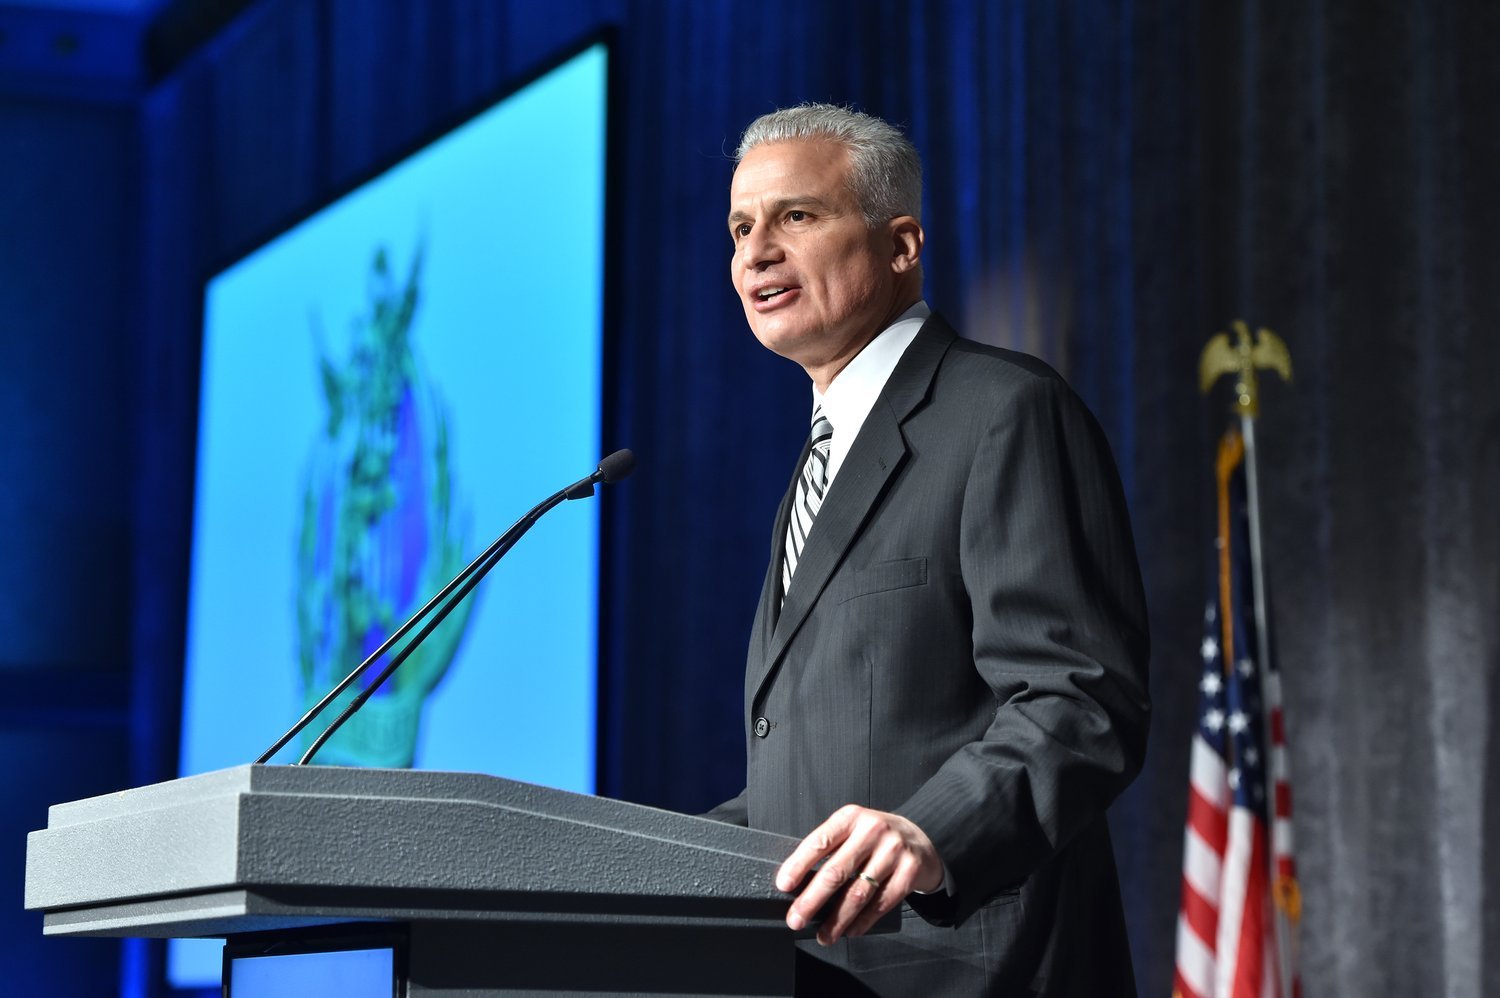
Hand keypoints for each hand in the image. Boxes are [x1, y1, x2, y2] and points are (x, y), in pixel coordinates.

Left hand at [775, 804, 942, 944]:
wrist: (920, 839)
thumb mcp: (853, 830)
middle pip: (836, 871)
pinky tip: (850, 931)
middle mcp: (873, 830)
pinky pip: (880, 903)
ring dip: (837, 919)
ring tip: (823, 935)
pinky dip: (862, 922)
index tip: (784, 885)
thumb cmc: (877, 838)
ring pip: (858, 893)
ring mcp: (893, 851)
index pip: (820, 841)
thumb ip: (831, 848)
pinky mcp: (909, 872)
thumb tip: (798, 884)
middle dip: (812, 900)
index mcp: (851, 817)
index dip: (799, 865)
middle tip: (796, 919)